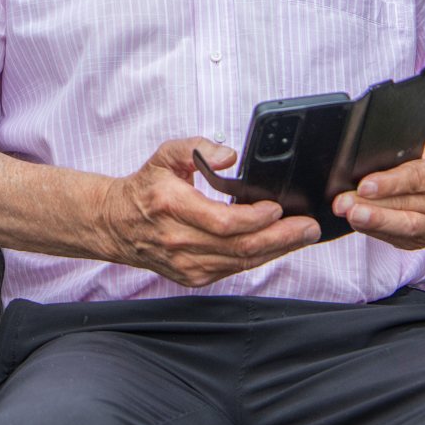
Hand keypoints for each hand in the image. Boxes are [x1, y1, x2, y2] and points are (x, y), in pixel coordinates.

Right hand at [95, 139, 321, 286]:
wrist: (115, 224)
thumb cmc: (145, 188)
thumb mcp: (166, 155)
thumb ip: (198, 147)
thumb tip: (230, 155)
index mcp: (171, 206)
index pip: (223, 221)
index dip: (255, 218)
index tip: (278, 207)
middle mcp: (178, 241)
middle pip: (240, 246)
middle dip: (281, 238)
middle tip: (308, 227)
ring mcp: (186, 264)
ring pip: (241, 262)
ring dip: (276, 250)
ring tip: (302, 235)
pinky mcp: (192, 277)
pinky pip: (234, 270)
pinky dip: (258, 257)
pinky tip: (276, 245)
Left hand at [334, 145, 424, 250]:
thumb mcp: (422, 148)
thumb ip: (399, 154)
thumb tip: (361, 162)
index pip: (418, 176)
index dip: (390, 183)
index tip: (364, 186)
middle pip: (408, 205)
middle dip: (373, 206)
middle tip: (344, 204)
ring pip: (405, 226)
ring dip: (373, 222)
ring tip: (349, 215)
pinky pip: (400, 238)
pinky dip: (376, 231)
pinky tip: (360, 223)